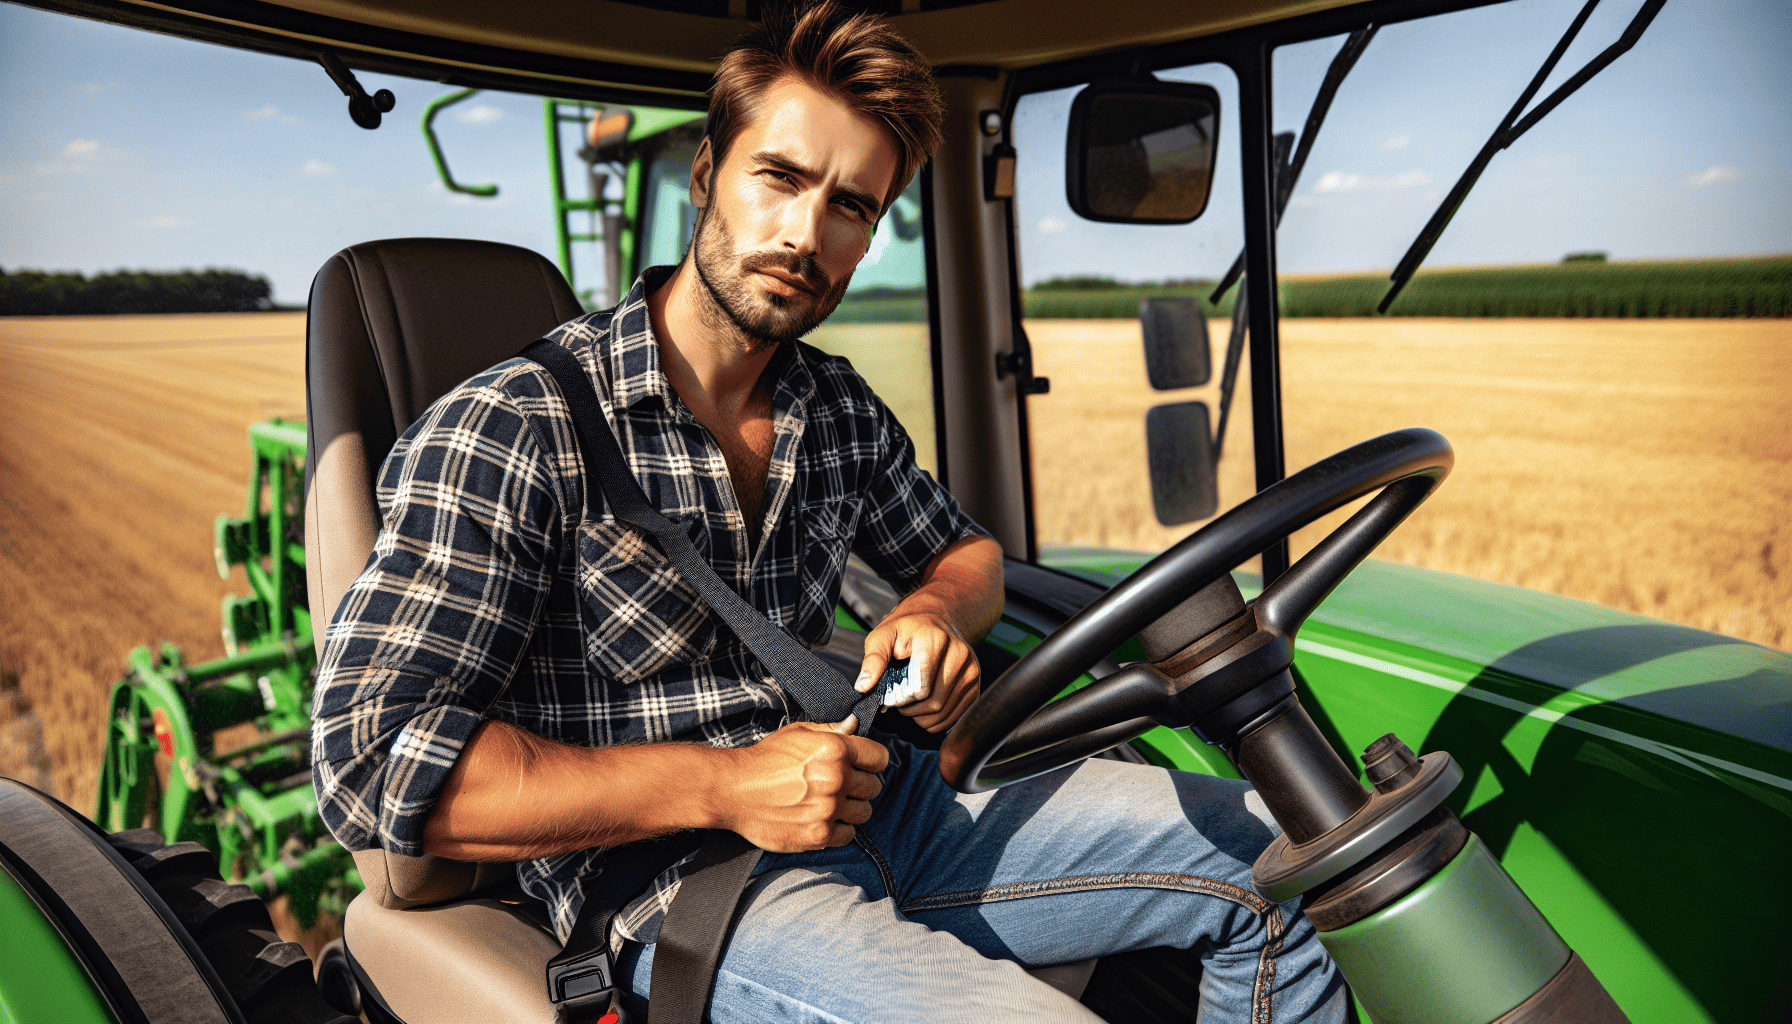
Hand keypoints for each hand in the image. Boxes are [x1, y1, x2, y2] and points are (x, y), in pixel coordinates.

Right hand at [719, 717, 887, 851]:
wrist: (733, 790)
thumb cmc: (764, 759)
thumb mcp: (798, 733)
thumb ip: (831, 730)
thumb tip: (855, 725)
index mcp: (835, 749)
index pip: (880, 758)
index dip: (871, 761)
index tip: (862, 766)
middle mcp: (836, 779)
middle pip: (874, 787)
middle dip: (860, 785)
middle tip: (840, 785)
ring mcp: (828, 809)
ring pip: (864, 812)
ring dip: (851, 808)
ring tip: (830, 803)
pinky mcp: (819, 834)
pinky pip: (849, 835)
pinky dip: (839, 829)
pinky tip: (822, 818)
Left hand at [856, 611, 980, 732]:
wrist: (935, 619)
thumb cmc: (907, 630)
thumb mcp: (882, 636)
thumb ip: (873, 660)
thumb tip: (864, 686)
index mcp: (935, 640)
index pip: (920, 689)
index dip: (901, 699)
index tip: (890, 696)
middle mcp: (959, 654)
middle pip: (934, 703)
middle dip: (911, 710)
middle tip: (899, 703)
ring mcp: (971, 670)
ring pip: (945, 712)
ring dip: (923, 718)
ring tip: (911, 705)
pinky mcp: (975, 682)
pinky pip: (957, 714)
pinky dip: (938, 720)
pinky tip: (925, 709)